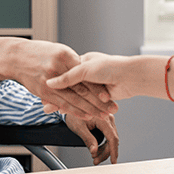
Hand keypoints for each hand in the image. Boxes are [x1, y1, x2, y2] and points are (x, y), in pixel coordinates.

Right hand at [0, 38, 117, 118]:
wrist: (15, 56)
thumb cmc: (39, 52)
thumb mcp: (59, 51)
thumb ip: (73, 63)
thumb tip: (88, 74)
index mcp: (65, 55)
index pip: (85, 75)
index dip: (97, 87)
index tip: (110, 95)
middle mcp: (57, 68)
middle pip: (82, 88)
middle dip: (98, 101)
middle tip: (111, 109)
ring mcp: (49, 81)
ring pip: (73, 98)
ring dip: (89, 109)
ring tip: (103, 116)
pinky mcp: (43, 91)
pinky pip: (61, 103)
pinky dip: (74, 111)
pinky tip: (84, 115)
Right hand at [47, 53, 173, 101]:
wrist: (131, 76)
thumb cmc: (110, 67)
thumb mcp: (85, 69)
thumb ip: (68, 77)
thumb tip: (51, 83)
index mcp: (83, 62)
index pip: (64, 73)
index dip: (54, 82)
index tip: (42, 87)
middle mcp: (88, 73)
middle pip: (68, 86)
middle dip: (55, 94)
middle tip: (42, 101)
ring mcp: (94, 85)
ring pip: (75, 96)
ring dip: (62, 102)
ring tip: (49, 108)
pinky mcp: (100, 96)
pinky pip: (84, 103)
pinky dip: (74, 108)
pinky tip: (64, 111)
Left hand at [65, 113, 118, 164]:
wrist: (71, 106)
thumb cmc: (74, 115)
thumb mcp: (79, 128)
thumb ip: (88, 140)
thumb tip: (94, 151)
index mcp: (103, 118)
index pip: (112, 137)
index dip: (113, 151)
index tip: (113, 161)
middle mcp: (108, 118)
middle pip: (112, 140)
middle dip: (105, 153)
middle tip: (96, 161)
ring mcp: (108, 120)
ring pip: (111, 139)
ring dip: (104, 150)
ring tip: (95, 157)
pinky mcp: (106, 123)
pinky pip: (108, 136)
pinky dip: (104, 145)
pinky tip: (98, 150)